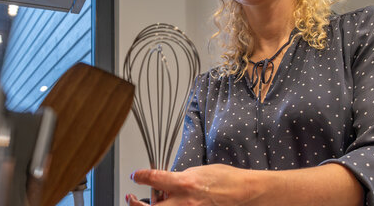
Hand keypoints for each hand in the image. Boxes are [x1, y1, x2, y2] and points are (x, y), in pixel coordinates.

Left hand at [126, 164, 251, 205]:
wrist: (243, 193)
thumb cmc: (224, 179)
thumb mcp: (198, 172)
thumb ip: (179, 178)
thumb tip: (166, 183)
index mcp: (185, 183)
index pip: (154, 179)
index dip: (141, 176)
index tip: (135, 175)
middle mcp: (185, 202)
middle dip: (136, 205)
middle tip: (130, 198)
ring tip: (147, 203)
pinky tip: (168, 205)